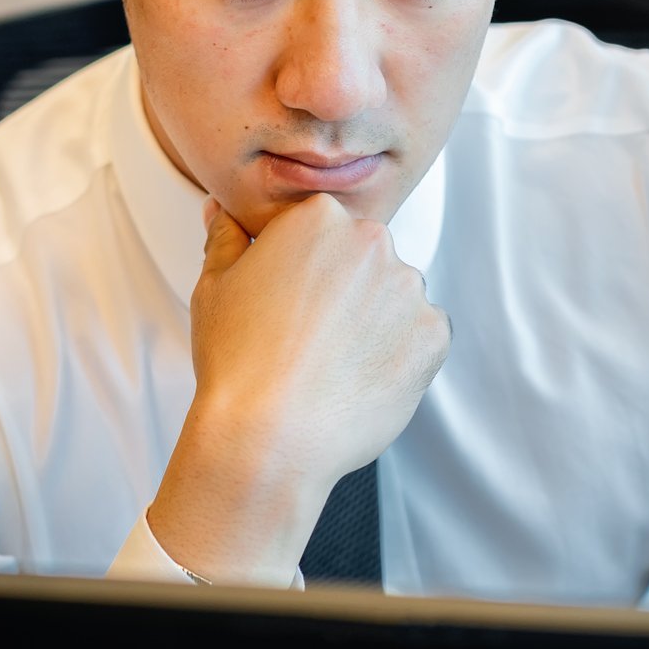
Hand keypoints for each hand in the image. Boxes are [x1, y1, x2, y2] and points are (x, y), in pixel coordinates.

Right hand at [146, 193, 449, 584]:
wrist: (268, 436)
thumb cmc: (237, 363)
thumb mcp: (214, 286)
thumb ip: (226, 238)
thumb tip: (222, 212)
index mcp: (320, 218)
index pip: (326, 230)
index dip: (307, 270)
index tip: (291, 302)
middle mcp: (372, 242)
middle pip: (366, 261)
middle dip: (346, 292)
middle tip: (309, 337)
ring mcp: (408, 289)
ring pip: (397, 299)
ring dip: (376, 323)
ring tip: (334, 363)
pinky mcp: (434, 335)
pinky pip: (422, 337)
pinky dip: (400, 356)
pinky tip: (362, 378)